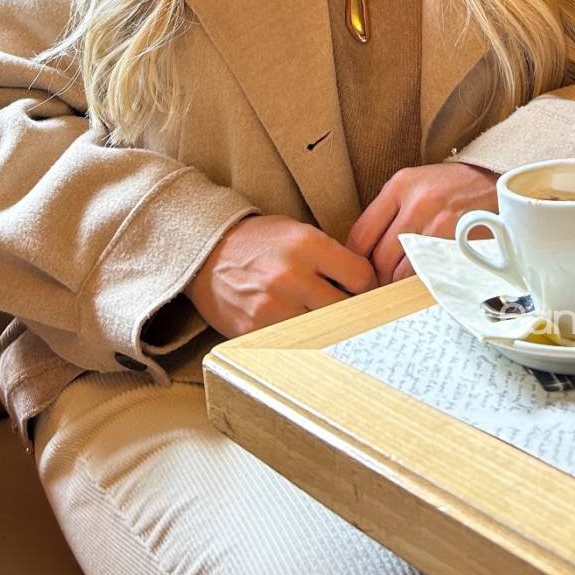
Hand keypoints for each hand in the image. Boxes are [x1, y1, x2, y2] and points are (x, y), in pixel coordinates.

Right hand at [185, 214, 377, 337]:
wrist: (206, 254)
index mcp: (307, 245)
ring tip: (326, 322)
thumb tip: (368, 284)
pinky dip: (302, 339)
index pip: (361, 277)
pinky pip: (295, 342)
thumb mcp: (297, 233)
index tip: (365, 292)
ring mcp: (273, 306)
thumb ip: (331, 255)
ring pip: (324, 330)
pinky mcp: (256, 330)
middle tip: (351, 312)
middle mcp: (292, 275)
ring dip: (328, 328)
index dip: (368, 286)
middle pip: (346, 308)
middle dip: (352, 311)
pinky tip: (300, 330)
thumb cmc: (258, 242)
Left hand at [346, 161, 498, 284]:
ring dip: (400, 284)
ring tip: (405, 285)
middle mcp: (416, 203)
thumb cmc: (452, 187)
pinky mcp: (459, 242)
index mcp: (399, 186)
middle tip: (383, 284)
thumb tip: (362, 252)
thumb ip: (389, 211)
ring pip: (402, 272)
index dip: (357, 261)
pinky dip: (423, 282)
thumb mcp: (416, 184)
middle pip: (380, 258)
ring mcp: (439, 224)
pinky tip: (426, 279)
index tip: (361, 272)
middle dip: (379, 277)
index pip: (361, 235)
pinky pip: (429, 274)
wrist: (497, 182)